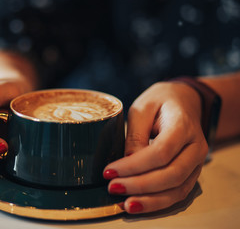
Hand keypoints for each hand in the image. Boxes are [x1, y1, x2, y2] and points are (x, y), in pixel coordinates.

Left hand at [103, 81, 208, 213]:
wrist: (184, 102)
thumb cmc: (160, 102)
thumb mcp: (142, 108)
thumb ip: (136, 134)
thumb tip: (126, 162)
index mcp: (183, 125)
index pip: (161, 152)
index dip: (134, 166)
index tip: (109, 171)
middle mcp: (195, 146)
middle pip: (171, 174)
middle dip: (140, 185)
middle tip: (113, 187)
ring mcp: (197, 162)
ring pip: (177, 189)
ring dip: (150, 200)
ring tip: (124, 204)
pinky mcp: (191, 173)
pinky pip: (178, 193)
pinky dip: (158, 202)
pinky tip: (138, 204)